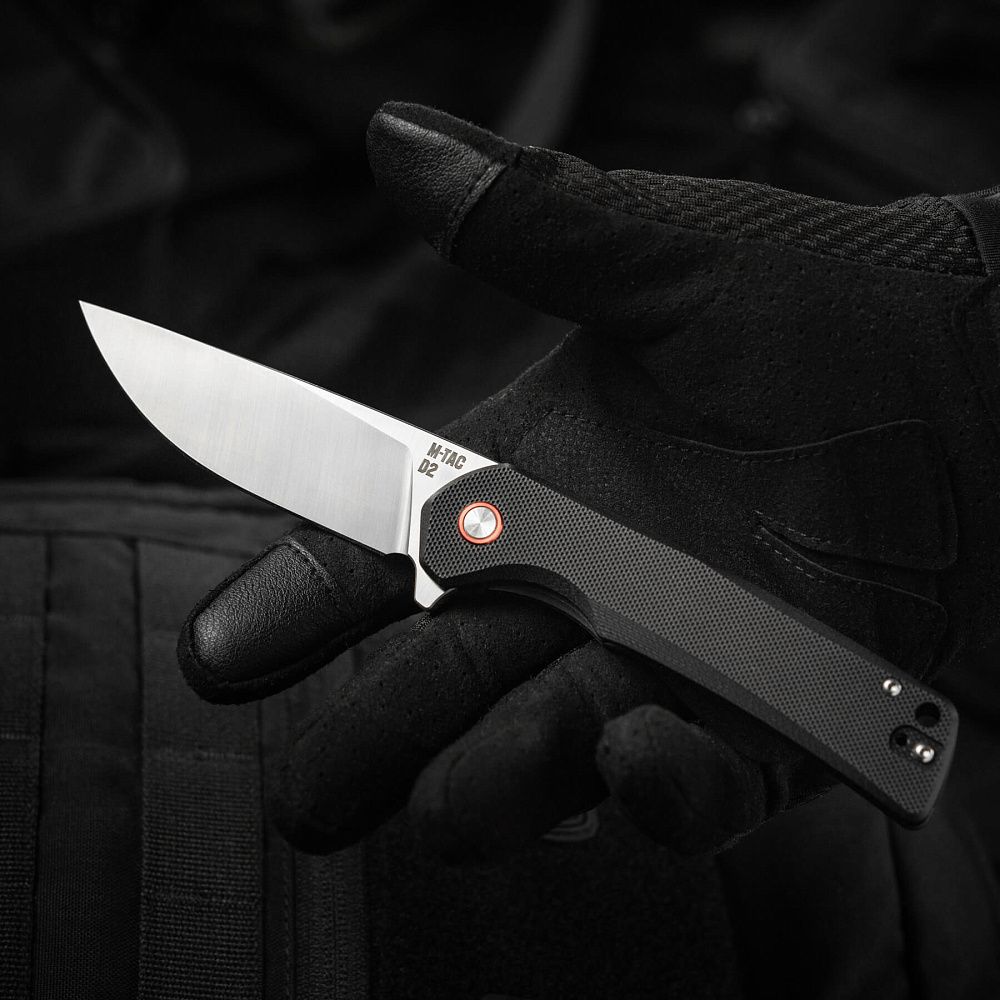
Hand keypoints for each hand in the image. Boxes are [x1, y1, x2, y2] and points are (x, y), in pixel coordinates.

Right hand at [178, 102, 999, 859]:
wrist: (966, 382)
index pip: (371, 561)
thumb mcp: (666, 259)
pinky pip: (690, 789)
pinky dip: (657, 790)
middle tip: (308, 796)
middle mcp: (567, 593)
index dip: (291, 607)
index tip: (221, 653)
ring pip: (534, 762)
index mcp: (517, 492)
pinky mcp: (759, 724)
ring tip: (443, 801)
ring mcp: (657, 665)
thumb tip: (397, 138)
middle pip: (429, 691)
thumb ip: (535, 220)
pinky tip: (636, 752)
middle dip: (359, 746)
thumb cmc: (814, 312)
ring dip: (483, 788)